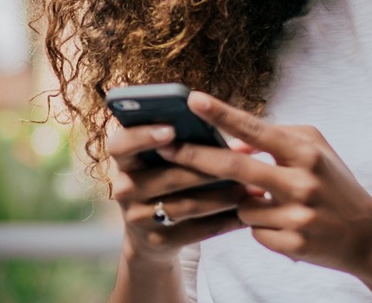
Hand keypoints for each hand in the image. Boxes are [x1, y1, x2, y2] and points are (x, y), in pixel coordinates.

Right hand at [105, 117, 250, 261]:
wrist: (148, 235)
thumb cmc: (164, 182)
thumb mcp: (160, 162)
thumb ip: (188, 144)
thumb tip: (239, 141)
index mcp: (124, 161)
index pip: (121, 145)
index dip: (143, 136)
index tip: (171, 129)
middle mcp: (125, 189)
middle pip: (166, 177)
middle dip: (206, 168)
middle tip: (239, 161)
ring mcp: (139, 218)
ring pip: (187, 205)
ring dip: (223, 196)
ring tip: (251, 187)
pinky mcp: (158, 241)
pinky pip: (197, 230)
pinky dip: (225, 221)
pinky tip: (246, 213)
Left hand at [155, 91, 371, 274]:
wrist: (368, 237)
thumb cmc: (335, 184)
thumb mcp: (315, 152)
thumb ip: (276, 139)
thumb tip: (233, 142)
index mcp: (306, 153)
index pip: (256, 129)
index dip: (221, 114)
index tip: (192, 99)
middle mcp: (302, 183)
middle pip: (235, 167)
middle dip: (195, 156)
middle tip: (164, 146)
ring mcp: (296, 217)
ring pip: (241, 204)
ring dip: (244, 201)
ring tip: (276, 202)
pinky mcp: (291, 245)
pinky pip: (253, 230)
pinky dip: (260, 225)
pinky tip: (285, 224)